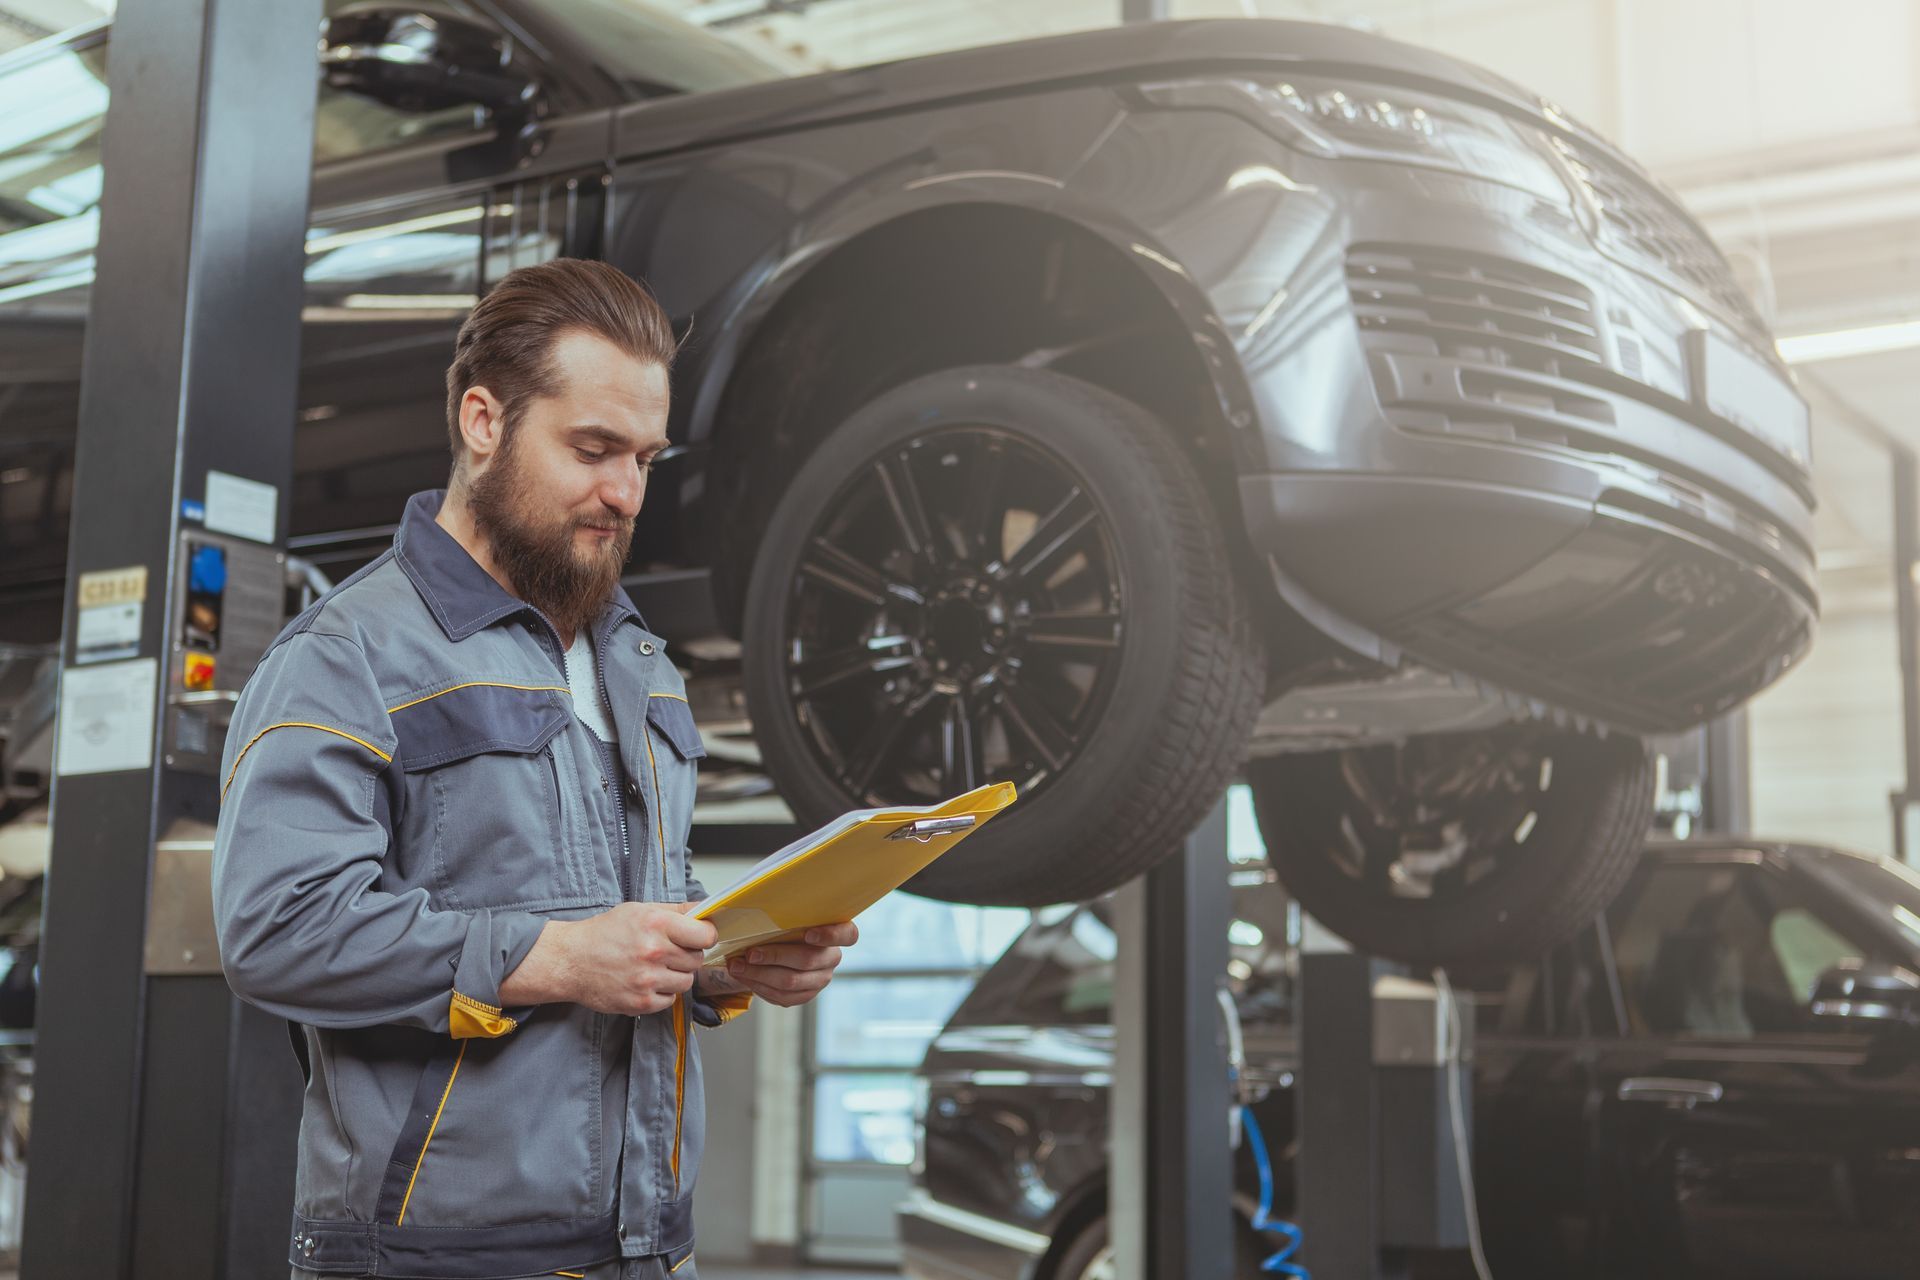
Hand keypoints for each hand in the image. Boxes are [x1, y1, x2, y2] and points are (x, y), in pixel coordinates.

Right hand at [502, 902, 716, 1016]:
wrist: (571, 960)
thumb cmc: (604, 933)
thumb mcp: (639, 910)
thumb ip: (676, 911)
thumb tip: (705, 910)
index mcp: (656, 924)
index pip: (706, 935)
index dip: (705, 936)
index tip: (699, 937)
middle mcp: (654, 952)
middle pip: (697, 959)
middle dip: (687, 955)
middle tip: (667, 951)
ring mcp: (648, 979)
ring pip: (686, 981)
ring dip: (675, 975)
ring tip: (655, 967)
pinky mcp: (641, 1002)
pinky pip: (670, 999)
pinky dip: (662, 992)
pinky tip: (646, 981)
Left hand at [705, 921, 857, 1007]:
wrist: (777, 949)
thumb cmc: (784, 925)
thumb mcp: (788, 913)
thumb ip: (785, 908)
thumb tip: (759, 897)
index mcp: (837, 933)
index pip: (848, 935)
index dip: (831, 935)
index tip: (808, 934)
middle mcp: (831, 958)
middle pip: (808, 960)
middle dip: (775, 956)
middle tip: (750, 953)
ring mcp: (820, 979)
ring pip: (791, 982)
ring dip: (759, 974)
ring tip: (737, 966)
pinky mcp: (805, 995)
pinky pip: (782, 996)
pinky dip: (759, 986)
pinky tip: (745, 976)